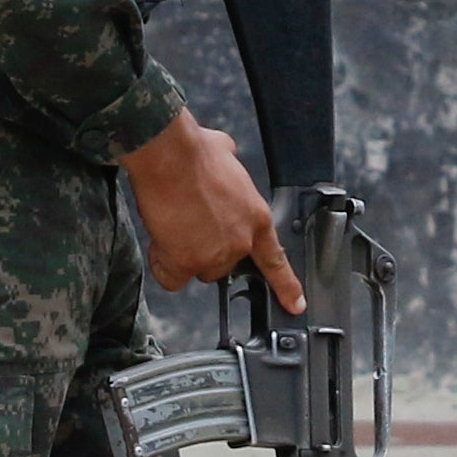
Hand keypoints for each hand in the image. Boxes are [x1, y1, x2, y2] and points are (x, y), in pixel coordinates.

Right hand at [124, 116, 299, 309]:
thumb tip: (224, 155)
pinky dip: (162, 264)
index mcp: (256, 218)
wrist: (170, 157)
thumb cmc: (195, 152)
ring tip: (173, 225)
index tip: (296, 304)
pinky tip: (160, 242)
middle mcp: (239, 242)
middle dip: (206, 248)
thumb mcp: (227, 154)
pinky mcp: (185, 263)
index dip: (287, 286)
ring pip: (196, 269)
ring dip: (183, 254)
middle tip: (190, 223)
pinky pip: (171, 278)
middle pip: (223, 265)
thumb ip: (231, 168)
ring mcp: (213, 256)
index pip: (276, 261)